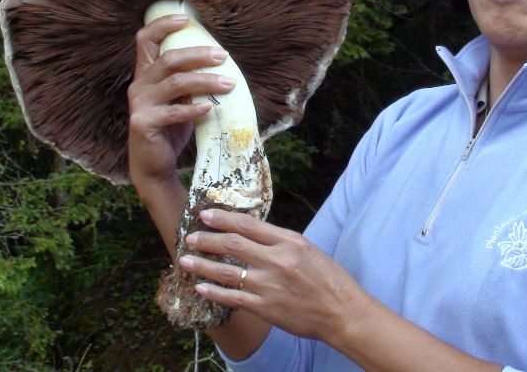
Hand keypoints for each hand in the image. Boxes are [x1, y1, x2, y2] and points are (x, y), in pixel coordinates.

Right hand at [127, 15, 234, 190]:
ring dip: (205, 81)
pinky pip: (172, 112)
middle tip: (223, 56)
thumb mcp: (180, 99)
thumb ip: (190, 81)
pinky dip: (193, 109)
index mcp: (146, 74)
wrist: (154, 164)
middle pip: (168, 59)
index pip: (145, 40)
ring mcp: (139, 105)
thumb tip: (220, 62)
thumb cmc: (171, 128)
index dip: (162, 25)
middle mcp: (139, 85)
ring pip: (175, 83)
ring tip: (230, 84)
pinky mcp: (143, 124)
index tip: (186, 19)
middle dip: (198, 54)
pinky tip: (210, 108)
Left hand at [179, 209, 368, 343]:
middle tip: (190, 237)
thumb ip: (280, 242)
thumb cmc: (329, 279)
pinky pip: (233, 298)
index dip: (223, 218)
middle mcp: (277, 260)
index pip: (248, 224)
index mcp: (289, 241)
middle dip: (207, 239)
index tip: (205, 214)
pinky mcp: (266, 308)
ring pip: (227, 271)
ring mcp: (269, 285)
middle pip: (233, 244)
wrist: (342, 312)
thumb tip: (251, 235)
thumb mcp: (307, 249)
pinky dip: (214, 292)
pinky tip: (200, 287)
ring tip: (184, 260)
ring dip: (203, 265)